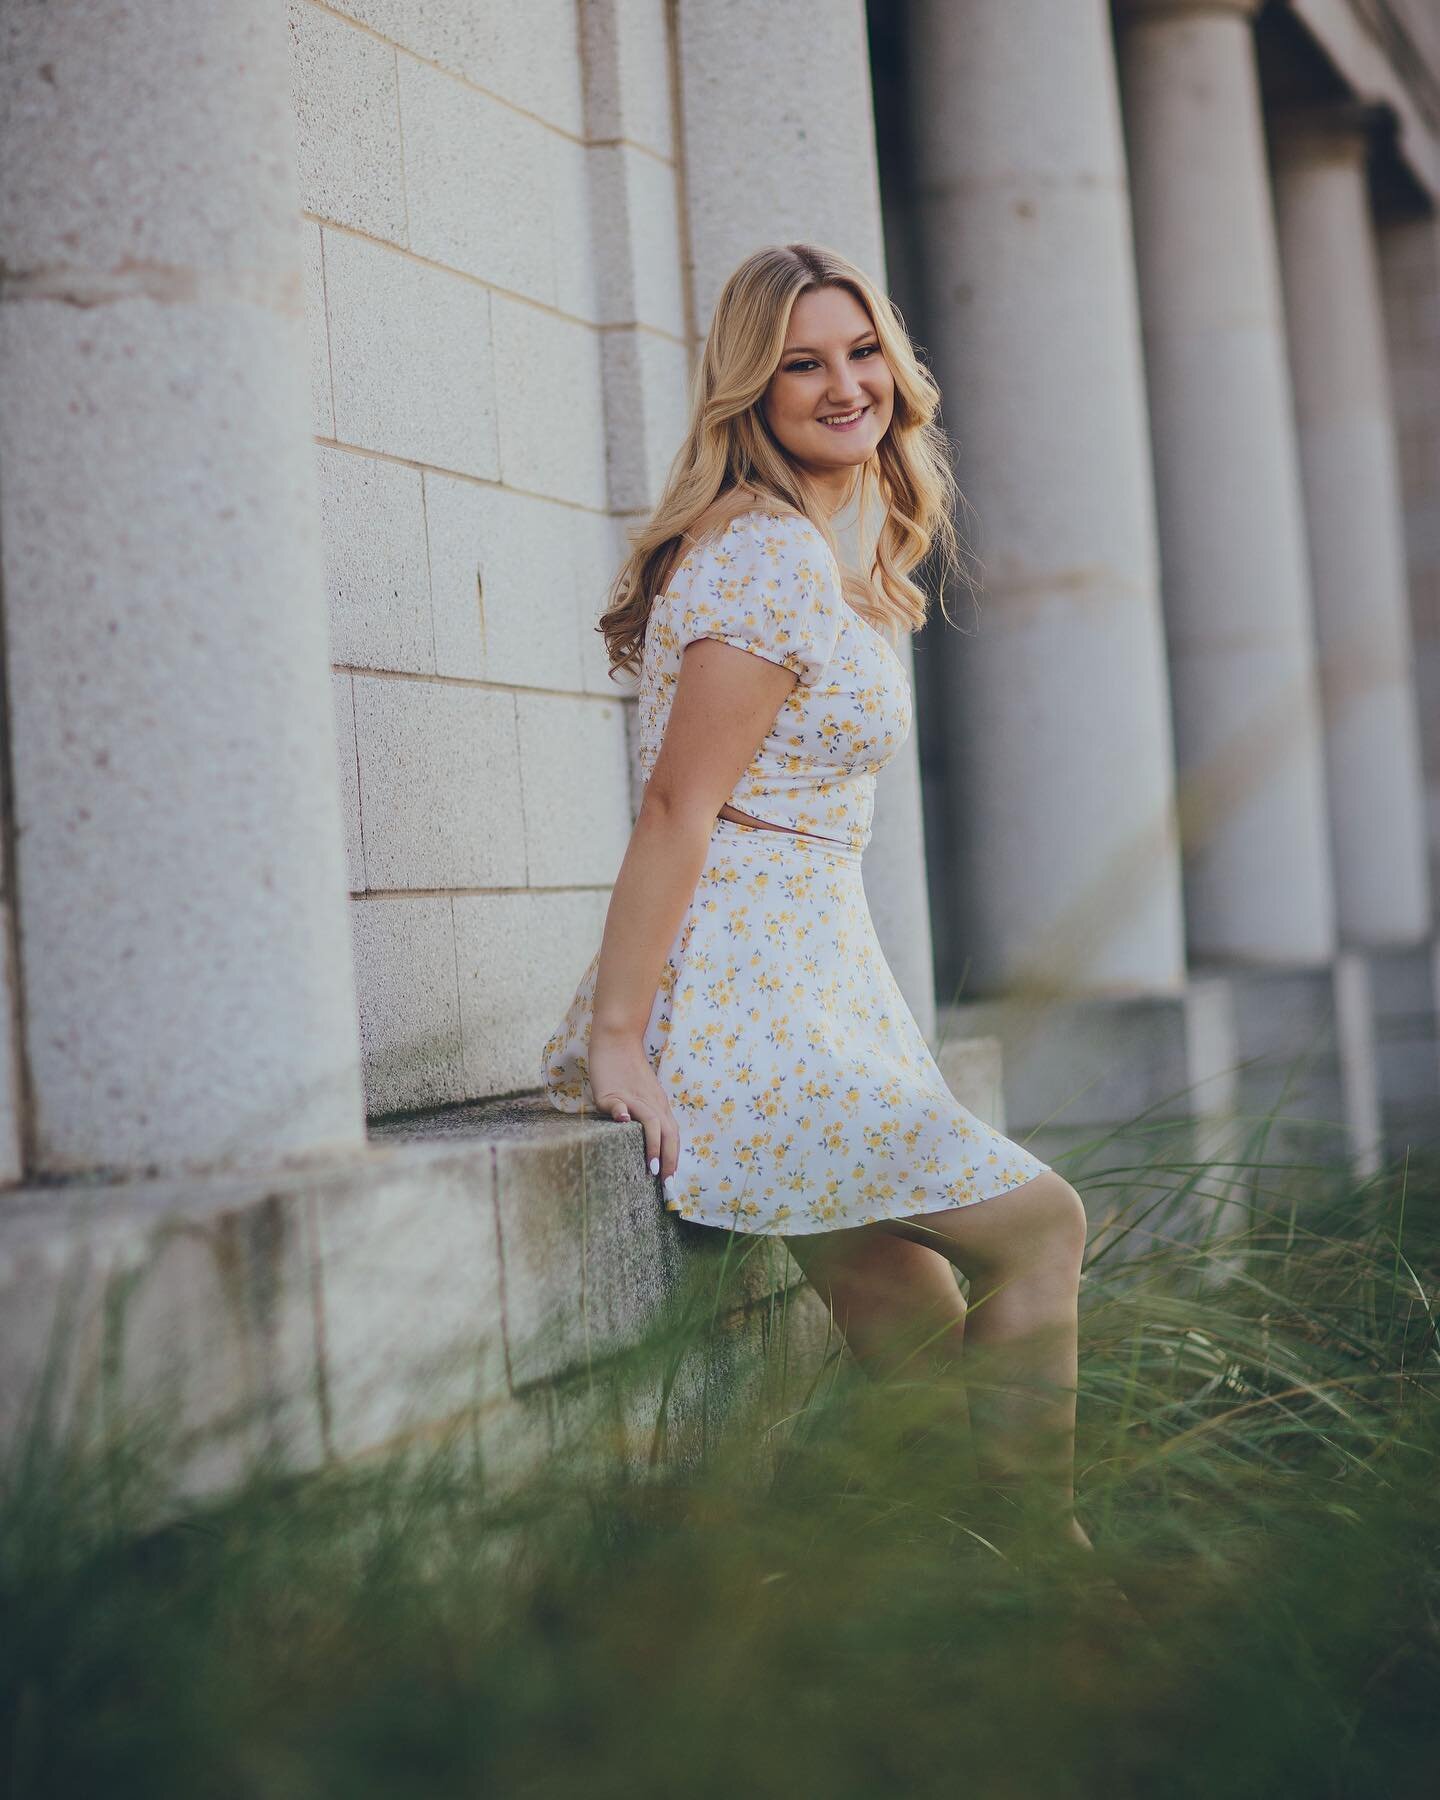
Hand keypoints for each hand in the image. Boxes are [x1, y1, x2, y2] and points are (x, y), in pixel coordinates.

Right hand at [588, 1025, 681, 1202]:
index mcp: (659, 1106)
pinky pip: (620, 1103)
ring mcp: (632, 1097)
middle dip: (668, 1159)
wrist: (617, 1040)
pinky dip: (622, 1114)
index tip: (670, 1181)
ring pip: (650, 1121)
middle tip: (664, 1182)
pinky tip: (622, 1123)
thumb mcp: (644, 1096)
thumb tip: (653, 1145)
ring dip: (652, 1146)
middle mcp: (651, 1103)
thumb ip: (649, 1117)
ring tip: (650, 1167)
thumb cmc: (628, 1073)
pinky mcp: (612, 1092)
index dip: (674, 1158)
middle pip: (668, 1132)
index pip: (673, 1136)